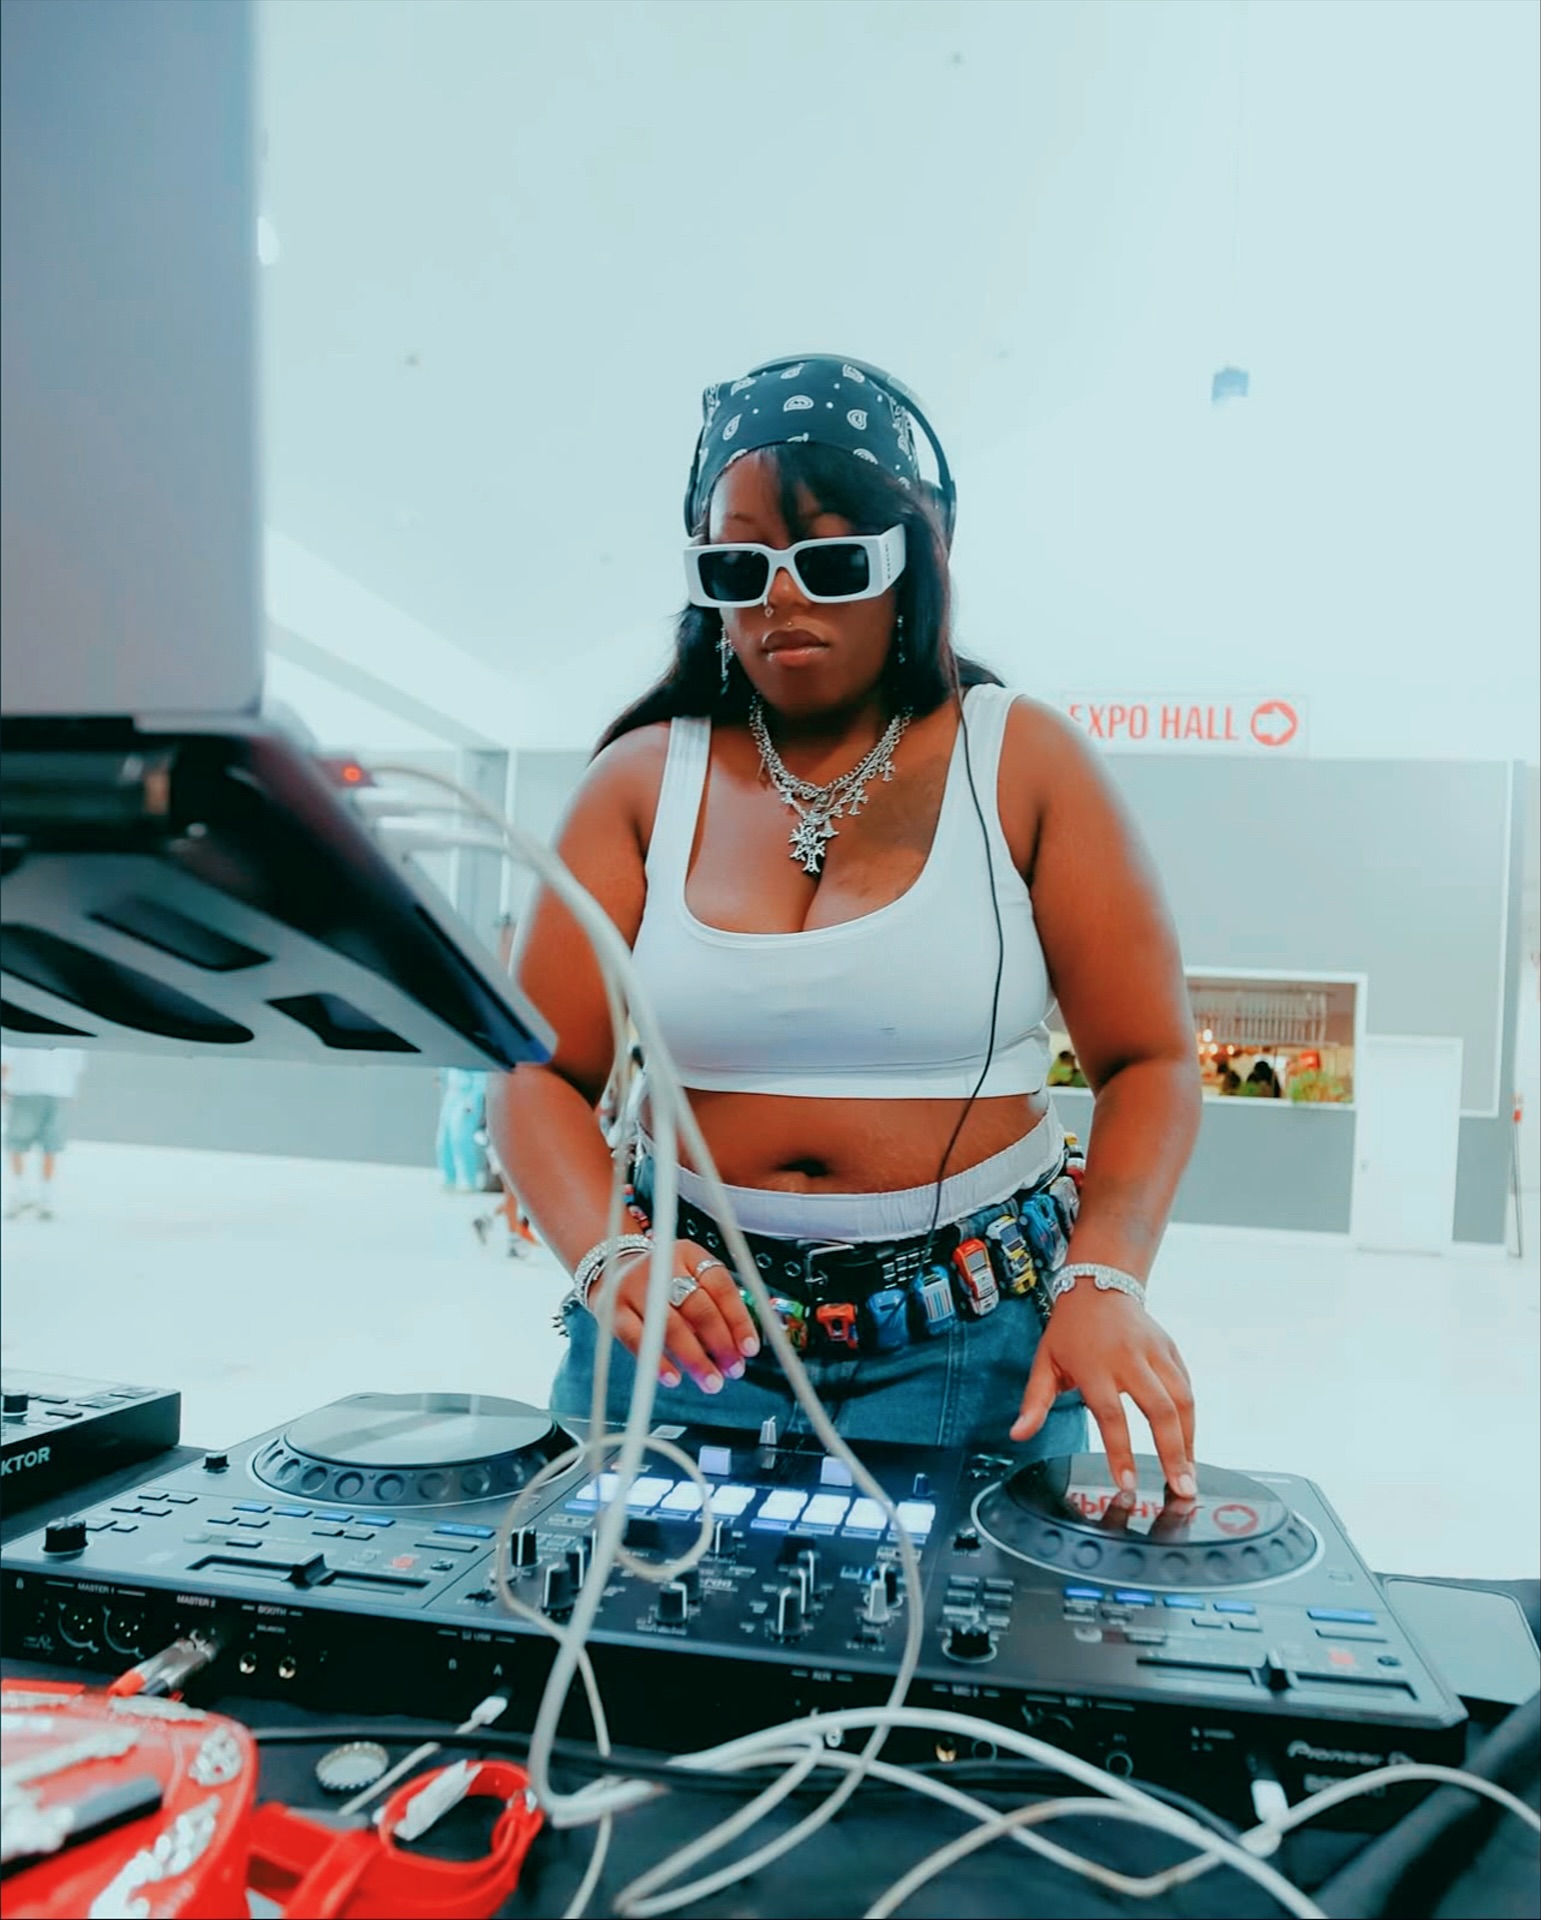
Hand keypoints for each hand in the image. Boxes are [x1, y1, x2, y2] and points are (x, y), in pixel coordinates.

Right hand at [597, 1240, 759, 1394]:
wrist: (609, 1266)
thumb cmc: (662, 1281)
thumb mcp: (690, 1276)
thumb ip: (716, 1304)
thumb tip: (741, 1345)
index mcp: (688, 1254)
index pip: (720, 1285)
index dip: (738, 1319)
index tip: (750, 1348)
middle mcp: (662, 1266)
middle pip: (698, 1307)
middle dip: (720, 1343)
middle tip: (733, 1369)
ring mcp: (635, 1287)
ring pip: (671, 1326)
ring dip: (695, 1358)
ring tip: (711, 1380)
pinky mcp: (613, 1311)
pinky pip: (638, 1340)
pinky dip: (658, 1362)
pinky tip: (674, 1378)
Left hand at [1011, 1286, 1195, 1498]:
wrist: (1098, 1285)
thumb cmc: (1069, 1330)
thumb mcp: (1044, 1362)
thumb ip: (1034, 1402)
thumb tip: (1017, 1434)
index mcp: (1095, 1367)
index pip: (1112, 1416)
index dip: (1121, 1452)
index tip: (1127, 1483)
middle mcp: (1130, 1359)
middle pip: (1159, 1410)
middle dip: (1173, 1453)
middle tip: (1182, 1489)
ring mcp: (1155, 1352)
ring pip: (1182, 1400)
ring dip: (1189, 1440)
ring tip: (1190, 1475)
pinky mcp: (1170, 1349)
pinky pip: (1186, 1387)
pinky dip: (1191, 1418)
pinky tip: (1189, 1444)